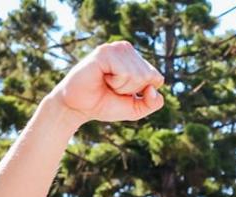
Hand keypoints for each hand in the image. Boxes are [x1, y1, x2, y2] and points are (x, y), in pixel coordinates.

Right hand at [50, 41, 164, 124]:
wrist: (78, 108)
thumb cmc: (105, 104)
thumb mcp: (135, 109)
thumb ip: (153, 103)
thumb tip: (153, 89)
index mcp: (135, 59)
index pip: (157, 78)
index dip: (142, 92)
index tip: (123, 92)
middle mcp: (126, 49)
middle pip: (148, 76)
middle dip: (131, 90)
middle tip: (112, 88)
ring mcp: (115, 48)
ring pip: (138, 75)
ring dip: (122, 87)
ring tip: (107, 83)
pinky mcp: (104, 52)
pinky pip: (125, 73)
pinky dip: (115, 83)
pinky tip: (102, 78)